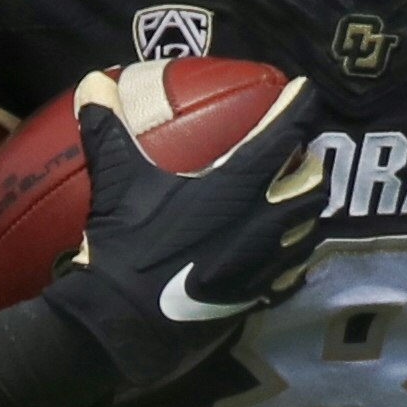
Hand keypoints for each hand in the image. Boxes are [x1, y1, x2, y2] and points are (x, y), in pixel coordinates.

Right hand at [0, 78, 336, 406]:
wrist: (126, 323)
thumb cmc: (126, 247)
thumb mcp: (115, 182)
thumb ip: (108, 128)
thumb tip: (93, 82)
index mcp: (240, 184)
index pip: (288, 131)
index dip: (301, 106)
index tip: (303, 91)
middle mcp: (266, 219)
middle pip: (314, 182)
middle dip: (311, 162)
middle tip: (296, 152)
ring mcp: (267, 260)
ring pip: (311, 226)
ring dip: (306, 207)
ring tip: (291, 196)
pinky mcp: (260, 294)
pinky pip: (293, 267)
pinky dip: (292, 250)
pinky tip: (276, 247)